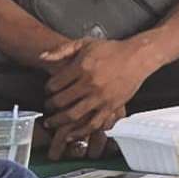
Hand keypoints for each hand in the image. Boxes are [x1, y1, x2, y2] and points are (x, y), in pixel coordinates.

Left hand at [36, 36, 158, 144]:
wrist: (136, 57)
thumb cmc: (111, 50)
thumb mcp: (85, 43)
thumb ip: (62, 50)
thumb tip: (42, 57)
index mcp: (81, 67)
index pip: (55, 84)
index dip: (47, 89)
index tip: (48, 91)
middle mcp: (90, 84)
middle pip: (61, 101)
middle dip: (50, 106)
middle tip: (47, 107)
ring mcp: (101, 97)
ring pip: (73, 115)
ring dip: (59, 121)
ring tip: (52, 122)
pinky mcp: (111, 106)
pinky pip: (93, 123)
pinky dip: (80, 131)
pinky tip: (72, 134)